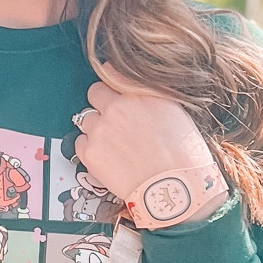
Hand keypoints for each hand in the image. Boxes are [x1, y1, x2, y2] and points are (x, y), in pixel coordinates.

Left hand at [73, 79, 222, 223]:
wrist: (176, 189)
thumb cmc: (184, 154)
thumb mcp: (174, 110)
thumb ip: (149, 93)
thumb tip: (130, 85)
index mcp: (139, 93)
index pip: (112, 73)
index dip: (113, 86)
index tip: (115, 93)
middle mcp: (117, 106)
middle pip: (94, 93)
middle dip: (102, 105)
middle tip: (116, 123)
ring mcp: (100, 129)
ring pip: (85, 119)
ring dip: (96, 128)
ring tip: (114, 145)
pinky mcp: (90, 152)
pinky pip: (79, 143)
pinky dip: (89, 149)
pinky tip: (108, 158)